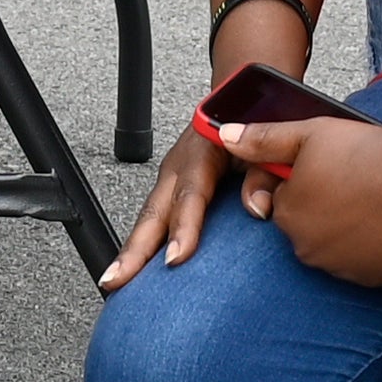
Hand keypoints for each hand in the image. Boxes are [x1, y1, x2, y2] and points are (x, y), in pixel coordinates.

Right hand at [101, 19, 310, 287]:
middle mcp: (179, 166)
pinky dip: (143, 244)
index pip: (191, 194)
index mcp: (202, 151)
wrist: (242, 99)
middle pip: (154, 211)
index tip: (175, 260)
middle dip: (134, 249)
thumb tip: (258, 209)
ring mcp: (171, 178)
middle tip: (117, 280)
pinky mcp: (172, 188)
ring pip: (148, 218)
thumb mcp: (267, 143)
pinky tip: (134, 270)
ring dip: (132, 251)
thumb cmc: (255, 124)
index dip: (183, 228)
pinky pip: (155, 220)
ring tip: (114, 282)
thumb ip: (264, 173)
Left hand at [222, 110, 381, 290]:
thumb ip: (263, 139)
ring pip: (336, 247)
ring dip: (347, 230)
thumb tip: (223, 136)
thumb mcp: (307, 133)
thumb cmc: (362, 152)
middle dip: (325, 209)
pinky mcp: (372, 279)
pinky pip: (365, 264)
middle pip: (309, 228)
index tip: (332, 168)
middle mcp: (307, 249)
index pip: (286, 203)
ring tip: (374, 200)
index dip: (307, 182)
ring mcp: (340, 268)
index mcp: (287, 214)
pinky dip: (372, 248)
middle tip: (355, 182)